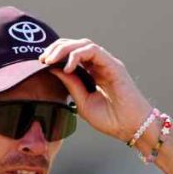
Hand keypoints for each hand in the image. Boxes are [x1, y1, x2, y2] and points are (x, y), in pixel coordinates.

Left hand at [39, 38, 153, 143]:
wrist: (132, 129)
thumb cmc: (111, 120)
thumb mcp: (82, 102)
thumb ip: (70, 85)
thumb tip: (52, 69)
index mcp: (92, 73)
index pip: (71, 54)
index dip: (55, 55)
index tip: (40, 64)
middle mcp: (100, 65)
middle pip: (75, 45)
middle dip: (56, 48)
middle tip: (42, 59)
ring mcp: (108, 64)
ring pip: (83, 44)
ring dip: (64, 49)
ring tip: (50, 60)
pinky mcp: (114, 65)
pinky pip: (93, 51)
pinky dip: (78, 55)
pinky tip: (68, 68)